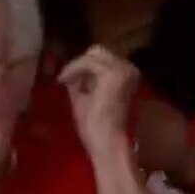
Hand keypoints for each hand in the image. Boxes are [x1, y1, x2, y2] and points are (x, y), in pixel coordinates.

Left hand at [58, 46, 138, 161]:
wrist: (106, 142)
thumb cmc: (98, 127)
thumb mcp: (86, 98)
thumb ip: (82, 83)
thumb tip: (71, 71)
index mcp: (128, 76)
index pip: (103, 59)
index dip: (83, 67)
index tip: (67, 80)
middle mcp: (130, 69)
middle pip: (98, 52)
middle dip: (79, 64)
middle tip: (65, 79)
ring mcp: (123, 70)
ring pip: (93, 54)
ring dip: (76, 66)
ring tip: (64, 81)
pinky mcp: (113, 74)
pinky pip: (87, 62)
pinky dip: (73, 70)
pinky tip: (64, 81)